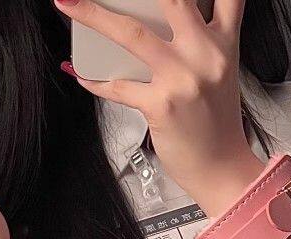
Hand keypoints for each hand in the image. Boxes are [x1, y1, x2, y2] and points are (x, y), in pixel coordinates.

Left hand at [56, 0, 266, 218]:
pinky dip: (95, 79)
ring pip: (132, 34)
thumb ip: (200, 38)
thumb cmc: (215, 124)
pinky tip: (82, 72)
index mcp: (223, 42)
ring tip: (67, 3)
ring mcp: (183, 80)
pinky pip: (118, 86)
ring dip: (92, 15)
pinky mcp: (163, 106)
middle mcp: (205, 55)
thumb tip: (155, 18)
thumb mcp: (220, 71)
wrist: (222, 170)